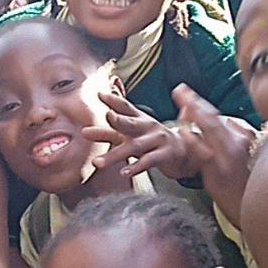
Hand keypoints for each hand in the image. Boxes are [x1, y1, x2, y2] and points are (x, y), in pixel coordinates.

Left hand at [85, 92, 199, 180]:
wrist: (184, 152)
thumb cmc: (152, 141)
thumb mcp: (131, 135)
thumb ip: (107, 133)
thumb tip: (83, 131)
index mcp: (139, 119)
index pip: (125, 106)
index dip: (113, 99)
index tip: (99, 94)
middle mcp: (148, 126)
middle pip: (131, 122)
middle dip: (119, 119)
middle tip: (108, 116)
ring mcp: (157, 140)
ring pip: (134, 146)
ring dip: (115, 155)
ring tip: (98, 162)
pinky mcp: (164, 155)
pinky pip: (149, 161)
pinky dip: (136, 168)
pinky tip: (124, 173)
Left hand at [171, 84, 256, 227]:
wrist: (250, 210)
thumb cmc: (247, 186)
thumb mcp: (248, 157)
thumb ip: (241, 137)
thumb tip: (231, 122)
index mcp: (240, 140)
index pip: (217, 117)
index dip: (200, 104)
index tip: (186, 93)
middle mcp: (236, 146)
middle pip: (213, 119)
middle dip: (194, 102)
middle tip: (179, 90)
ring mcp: (227, 159)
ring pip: (211, 132)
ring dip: (194, 117)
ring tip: (181, 106)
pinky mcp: (219, 174)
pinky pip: (205, 155)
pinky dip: (194, 142)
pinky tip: (184, 133)